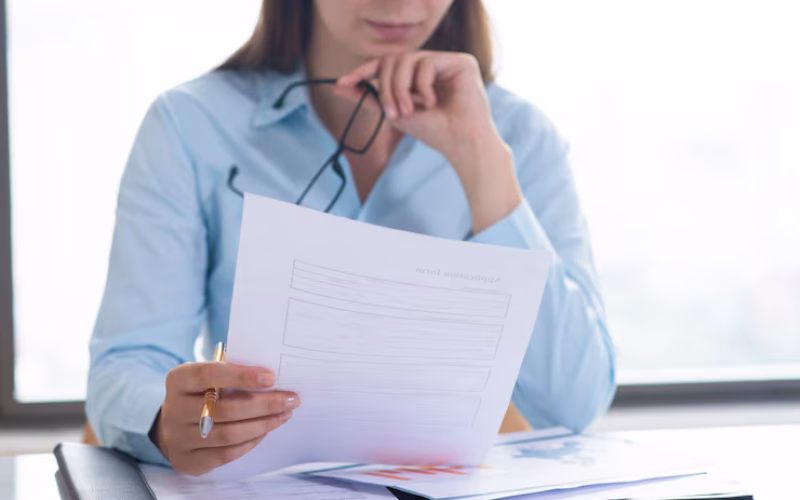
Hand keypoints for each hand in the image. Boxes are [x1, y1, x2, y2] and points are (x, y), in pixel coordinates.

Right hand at [154, 362, 298, 475]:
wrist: (170, 426)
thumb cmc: (199, 394)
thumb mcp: (206, 377)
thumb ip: (231, 373)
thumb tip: (271, 378)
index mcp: (178, 380)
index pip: (208, 374)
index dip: (242, 376)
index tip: (271, 377)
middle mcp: (174, 409)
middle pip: (225, 409)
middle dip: (264, 404)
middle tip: (291, 399)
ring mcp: (179, 438)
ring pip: (229, 434)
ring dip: (263, 424)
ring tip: (285, 414)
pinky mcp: (188, 460)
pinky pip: (226, 454)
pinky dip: (251, 441)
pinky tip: (266, 430)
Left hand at [335, 51, 522, 232]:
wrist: (460, 143)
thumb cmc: (433, 131)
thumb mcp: (395, 113)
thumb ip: (371, 98)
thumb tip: (339, 86)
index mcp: (418, 75)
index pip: (387, 64)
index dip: (363, 71)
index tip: (342, 83)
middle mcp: (432, 64)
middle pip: (394, 60)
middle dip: (386, 86)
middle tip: (391, 111)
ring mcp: (447, 61)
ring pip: (408, 59)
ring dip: (400, 87)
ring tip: (408, 110)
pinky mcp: (462, 62)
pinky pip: (427, 62)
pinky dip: (422, 85)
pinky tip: (432, 102)